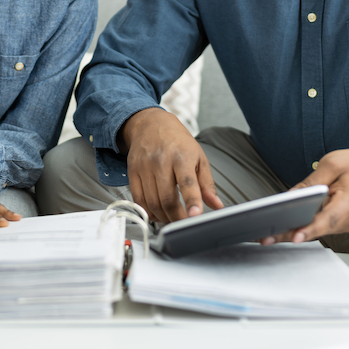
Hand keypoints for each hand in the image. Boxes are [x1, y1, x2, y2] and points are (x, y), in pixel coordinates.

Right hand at [121, 107, 221, 223]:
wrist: (150, 124)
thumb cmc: (177, 141)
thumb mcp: (199, 157)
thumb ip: (207, 184)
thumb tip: (217, 205)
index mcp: (182, 156)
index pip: (187, 182)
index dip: (192, 201)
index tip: (195, 216)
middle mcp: (161, 161)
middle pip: (167, 199)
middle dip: (176, 218)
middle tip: (184, 225)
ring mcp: (144, 167)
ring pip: (152, 202)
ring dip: (163, 218)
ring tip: (172, 220)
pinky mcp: (132, 172)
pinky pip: (138, 199)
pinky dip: (148, 211)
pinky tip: (157, 213)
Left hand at [263, 144, 348, 243]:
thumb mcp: (331, 164)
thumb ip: (310, 182)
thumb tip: (290, 197)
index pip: (328, 218)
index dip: (310, 228)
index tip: (295, 236)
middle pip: (317, 229)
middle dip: (290, 233)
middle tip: (265, 237)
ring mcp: (344, 224)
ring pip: (315, 231)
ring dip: (292, 232)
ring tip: (267, 235)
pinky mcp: (337, 224)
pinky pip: (317, 227)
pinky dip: (300, 227)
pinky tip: (281, 228)